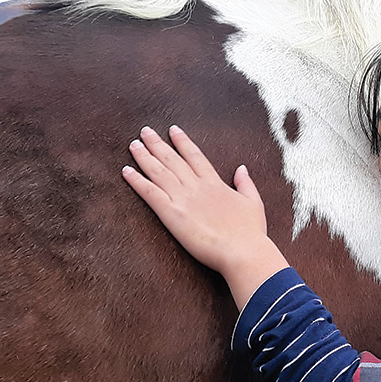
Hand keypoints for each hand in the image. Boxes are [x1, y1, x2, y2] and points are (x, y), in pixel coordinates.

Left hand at [123, 125, 287, 306]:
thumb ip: (245, 183)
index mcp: (215, 183)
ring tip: (133, 144)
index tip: (172, 130)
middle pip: (172, 159)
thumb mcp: (254, 202)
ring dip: (144, 157)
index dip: (182, 142)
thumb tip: (241, 168)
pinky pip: (150, 194)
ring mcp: (183, 199)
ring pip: (159, 172)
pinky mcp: (172, 215)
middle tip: (145, 131)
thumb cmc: (251, 232)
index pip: (195, 156)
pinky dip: (137, 181)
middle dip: (157, 144)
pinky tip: (126, 171)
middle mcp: (197, 186)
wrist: (243, 251)